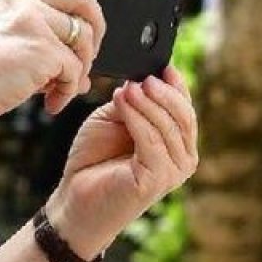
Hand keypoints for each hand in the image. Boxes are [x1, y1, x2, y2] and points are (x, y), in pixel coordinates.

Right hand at [0, 0, 122, 120]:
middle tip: (93, 54)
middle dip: (98, 28)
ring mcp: (33, 20)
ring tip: (64, 89)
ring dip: (81, 69)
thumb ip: (36, 41)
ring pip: (83, 39)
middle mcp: (22, 0)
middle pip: (83, 0)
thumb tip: (82, 71)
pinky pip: (75, 70)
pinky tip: (52, 104)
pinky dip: (68, 91)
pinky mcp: (43, 48)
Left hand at [45, 67, 198, 257]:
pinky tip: (121, 102)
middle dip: (163, 92)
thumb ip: (133, 103)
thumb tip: (143, 81)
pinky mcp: (157, 179)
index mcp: (176, 142)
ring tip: (126, 89)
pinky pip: (152, 141)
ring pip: (168, 127)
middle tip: (142, 78)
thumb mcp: (114, 119)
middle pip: (183, 116)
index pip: (185, 107)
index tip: (162, 64)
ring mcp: (173, 171)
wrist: (75, 197)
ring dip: (147, 103)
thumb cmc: (94, 160)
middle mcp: (182, 157)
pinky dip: (137, 118)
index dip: (176, 84)